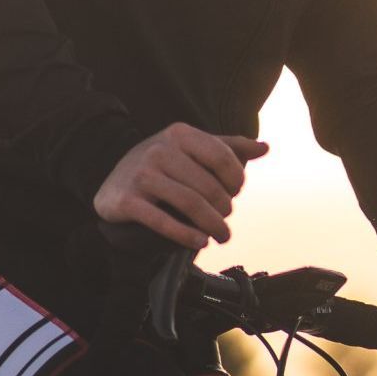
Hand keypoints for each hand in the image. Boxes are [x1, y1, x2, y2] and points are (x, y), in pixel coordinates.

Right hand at [92, 123, 268, 249]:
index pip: (222, 157)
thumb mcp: (191, 149)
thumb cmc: (162, 165)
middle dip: (224, 209)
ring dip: (212, 226)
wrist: (112, 182)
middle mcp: (159, 150)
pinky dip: (186, 235)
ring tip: (221, 236)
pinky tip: (200, 242)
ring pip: (190, 205)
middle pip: (208, 186)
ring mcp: (141, 175)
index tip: (235, 193)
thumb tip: (265, 147)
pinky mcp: (127, 201)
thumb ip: (228, 147)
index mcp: (179, 134)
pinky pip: (163, 222)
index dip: (236, 180)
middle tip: (225, 221)